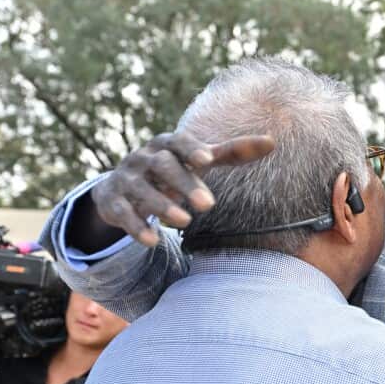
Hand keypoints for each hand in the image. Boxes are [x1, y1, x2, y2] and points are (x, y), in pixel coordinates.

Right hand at [94, 133, 274, 245]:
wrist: (123, 185)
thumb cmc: (173, 169)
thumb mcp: (199, 160)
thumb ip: (232, 152)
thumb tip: (272, 142)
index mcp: (166, 145)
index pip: (178, 141)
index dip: (191, 149)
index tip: (207, 160)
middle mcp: (143, 158)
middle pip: (162, 167)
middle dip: (184, 184)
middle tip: (208, 205)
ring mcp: (126, 179)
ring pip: (142, 190)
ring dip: (162, 206)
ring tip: (185, 222)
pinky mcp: (113, 202)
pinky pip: (122, 213)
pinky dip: (136, 227)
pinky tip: (153, 242)